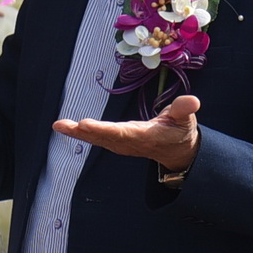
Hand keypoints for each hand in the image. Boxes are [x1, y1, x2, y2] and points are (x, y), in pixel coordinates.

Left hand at [53, 91, 203, 173]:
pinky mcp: (116, 141)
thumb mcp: (186, 119)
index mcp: (144, 136)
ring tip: (59, 125)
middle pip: (105, 137)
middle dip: (85, 132)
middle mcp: (129, 142)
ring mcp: (121, 144)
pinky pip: (96, 137)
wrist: (177, 151)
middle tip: (65, 125)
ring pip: (97, 138)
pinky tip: (65, 127)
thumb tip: (192, 101)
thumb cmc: (180, 131)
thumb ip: (185, 109)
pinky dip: (80, 132)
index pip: (122, 132)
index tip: (87, 125)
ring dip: (77, 133)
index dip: (104, 129)